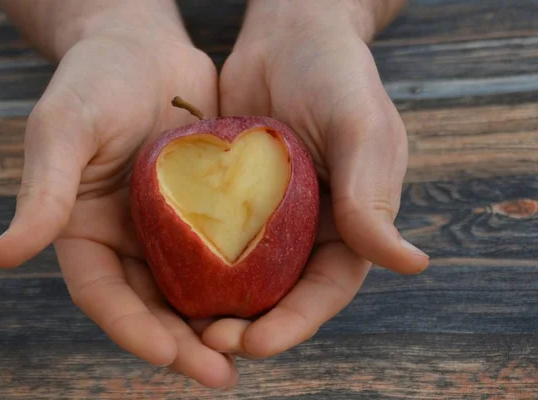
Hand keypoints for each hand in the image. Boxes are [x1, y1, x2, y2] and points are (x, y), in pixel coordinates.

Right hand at [0, 1, 237, 388]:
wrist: (144, 46)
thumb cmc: (95, 80)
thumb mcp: (63, 129)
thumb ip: (43, 192)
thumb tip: (0, 256)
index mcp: (84, 233)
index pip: (104, 295)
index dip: (132, 329)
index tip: (167, 355)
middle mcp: (128, 239)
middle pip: (153, 306)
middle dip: (183, 344)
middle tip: (221, 374)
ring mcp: (169, 227)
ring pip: (193, 289)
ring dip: (218, 323)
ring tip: (253, 349)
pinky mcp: (206, 209)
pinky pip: (225, 252)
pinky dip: (243, 280)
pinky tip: (272, 299)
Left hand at [199, 0, 428, 358]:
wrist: (289, 36)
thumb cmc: (335, 75)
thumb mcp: (360, 128)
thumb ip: (372, 195)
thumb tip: (411, 263)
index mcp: (349, 225)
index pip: (324, 290)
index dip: (293, 324)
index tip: (254, 344)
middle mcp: (306, 229)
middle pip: (278, 295)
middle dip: (247, 326)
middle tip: (208, 341)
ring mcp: (265, 216)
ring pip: (240, 276)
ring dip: (214, 304)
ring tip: (182, 324)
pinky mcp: (229, 197)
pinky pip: (209, 238)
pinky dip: (191, 263)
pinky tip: (164, 277)